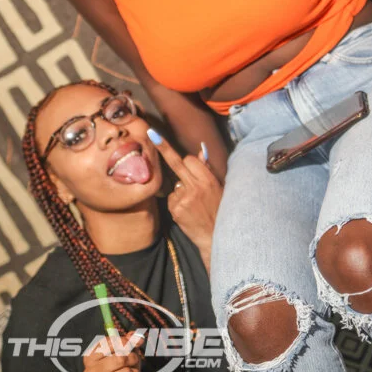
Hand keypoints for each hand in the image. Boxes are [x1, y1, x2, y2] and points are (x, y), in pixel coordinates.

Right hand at [83, 332, 143, 371]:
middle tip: (134, 363)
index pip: (110, 343)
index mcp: (90, 357)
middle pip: (120, 359)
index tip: (130, 346)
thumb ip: (130, 341)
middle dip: (133, 359)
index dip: (125, 342)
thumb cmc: (119, 370)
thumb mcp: (124, 352)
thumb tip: (139, 338)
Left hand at [147, 131, 222, 268]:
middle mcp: (196, 186)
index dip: (188, 162)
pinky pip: (172, 198)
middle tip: (151, 133)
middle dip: (164, 147)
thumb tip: (201, 151)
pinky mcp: (176, 209)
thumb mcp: (219, 189)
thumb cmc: (220, 210)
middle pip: (176, 163)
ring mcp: (185, 198)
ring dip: (180, 191)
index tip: (179, 154)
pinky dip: (177, 203)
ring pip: (175, 185)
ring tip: (193, 205)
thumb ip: (208, 170)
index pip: (190, 160)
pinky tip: (187, 212)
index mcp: (209, 179)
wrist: (215, 237)